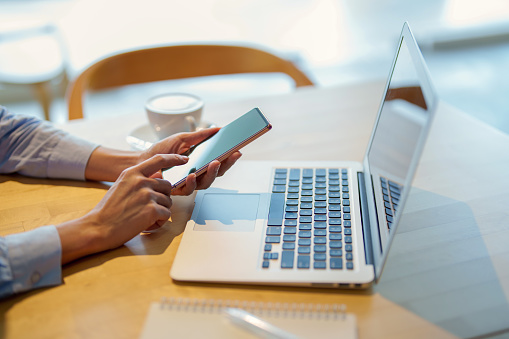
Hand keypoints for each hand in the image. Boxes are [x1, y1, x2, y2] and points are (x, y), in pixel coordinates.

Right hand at [57, 154, 186, 263]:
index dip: (174, 158)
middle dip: (162, 198)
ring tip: (142, 217)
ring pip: (168, 202)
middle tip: (147, 208)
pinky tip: (145, 224)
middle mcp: (141, 181)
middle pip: (167, 186)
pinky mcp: (152, 209)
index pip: (158, 160)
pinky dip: (159, 222)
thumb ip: (137, 180)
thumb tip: (156, 179)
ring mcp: (147, 195)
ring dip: (160, 212)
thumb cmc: (108, 211)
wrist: (98, 227)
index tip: (184, 158)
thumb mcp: (121, 186)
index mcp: (132, 173)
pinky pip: (166, 215)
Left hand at [140, 128, 241, 194]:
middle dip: (226, 165)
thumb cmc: (160, 151)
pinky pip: (188, 189)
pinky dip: (191, 182)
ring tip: (214, 163)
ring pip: (205, 183)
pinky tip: (192, 174)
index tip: (238, 150)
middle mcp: (196, 174)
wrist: (142, 160)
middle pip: (217, 174)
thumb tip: (217, 129)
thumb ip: (199, 135)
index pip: (219, 162)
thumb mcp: (181, 138)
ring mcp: (188, 182)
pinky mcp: (177, 189)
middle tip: (231, 155)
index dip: (230, 158)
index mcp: (200, 162)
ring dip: (211, 174)